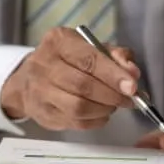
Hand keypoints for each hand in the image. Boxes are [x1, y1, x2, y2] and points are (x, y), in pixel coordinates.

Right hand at [0, 27, 140, 130]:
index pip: (89, 60)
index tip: (132, 86)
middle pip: (83, 85)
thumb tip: (132, 72)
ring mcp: (40, 91)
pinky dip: (96, 120)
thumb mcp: (93, 47)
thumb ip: (116, 56)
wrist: (31, 78)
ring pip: (79, 107)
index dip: (113, 75)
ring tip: (113, 105)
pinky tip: (101, 113)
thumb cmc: (69, 61)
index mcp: (59, 41)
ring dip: (104, 109)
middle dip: (112, 95)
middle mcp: (44, 64)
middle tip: (128, 99)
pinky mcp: (43, 113)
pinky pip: (75, 122)